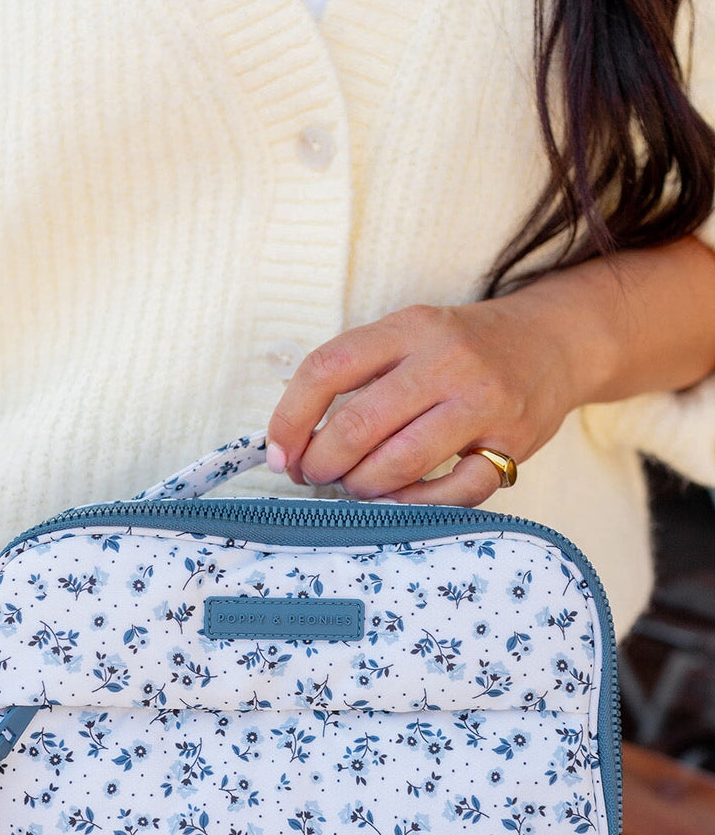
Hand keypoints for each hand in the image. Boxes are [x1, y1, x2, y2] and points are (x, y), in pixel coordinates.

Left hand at [266, 295, 576, 505]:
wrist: (555, 342)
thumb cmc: (464, 350)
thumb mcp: (410, 337)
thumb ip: (357, 377)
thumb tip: (292, 440)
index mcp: (409, 328)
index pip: (326, 368)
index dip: (289, 418)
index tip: (278, 453)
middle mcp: (446, 361)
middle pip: (357, 425)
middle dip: (322, 463)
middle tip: (316, 476)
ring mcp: (483, 403)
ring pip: (399, 464)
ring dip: (362, 489)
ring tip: (357, 488)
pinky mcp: (512, 443)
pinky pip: (453, 494)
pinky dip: (417, 506)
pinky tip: (402, 501)